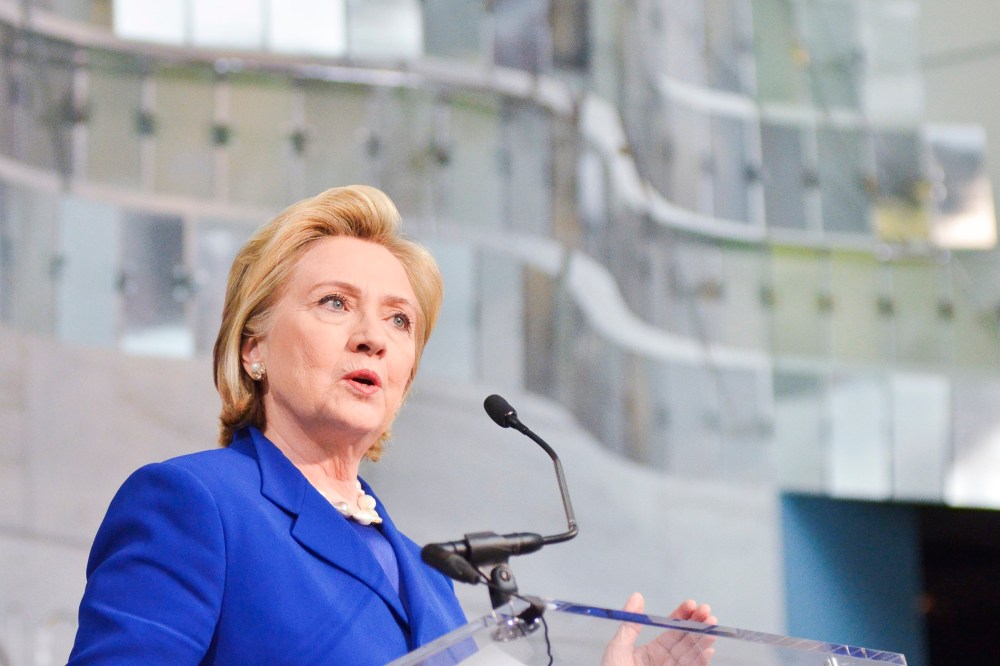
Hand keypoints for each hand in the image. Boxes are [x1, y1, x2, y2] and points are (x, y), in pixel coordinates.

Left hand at [601, 593, 716, 665]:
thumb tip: (637, 596)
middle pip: (686, 640)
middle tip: (707, 612)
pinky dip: (701, 661)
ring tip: (712, 626)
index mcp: (651, 652)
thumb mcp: (618, 649)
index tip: (691, 604)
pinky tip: (708, 650)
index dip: (682, 616)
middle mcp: (665, 662)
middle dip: (697, 625)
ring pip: (692, 654)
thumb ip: (630, 624)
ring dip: (703, 640)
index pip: (670, 630)